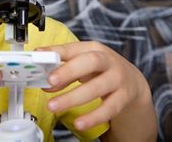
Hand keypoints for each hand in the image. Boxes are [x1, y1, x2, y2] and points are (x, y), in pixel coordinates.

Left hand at [38, 41, 152, 131]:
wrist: (131, 81)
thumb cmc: (100, 70)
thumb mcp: (82, 65)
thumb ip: (63, 72)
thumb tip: (45, 83)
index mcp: (93, 48)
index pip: (73, 48)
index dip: (57, 53)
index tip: (39, 57)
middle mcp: (108, 60)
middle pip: (90, 62)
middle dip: (69, 71)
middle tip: (50, 81)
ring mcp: (118, 78)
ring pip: (97, 88)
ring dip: (73, 98)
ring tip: (53, 106)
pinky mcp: (124, 97)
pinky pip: (109, 108)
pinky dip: (94, 117)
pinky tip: (80, 123)